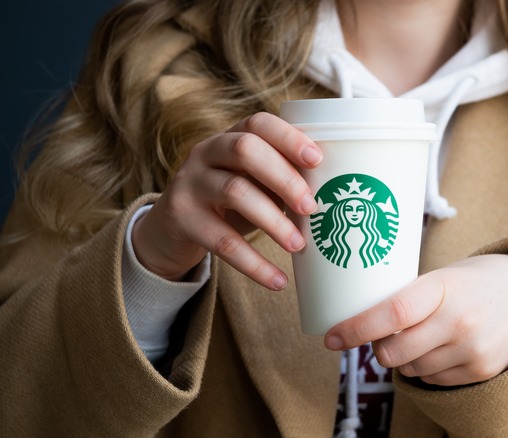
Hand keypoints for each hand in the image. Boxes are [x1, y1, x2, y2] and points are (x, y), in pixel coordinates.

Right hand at [132, 112, 320, 288]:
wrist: (172, 228)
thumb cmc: (230, 200)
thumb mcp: (252, 181)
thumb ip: (282, 179)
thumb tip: (333, 195)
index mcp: (230, 136)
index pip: (258, 124)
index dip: (288, 138)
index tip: (316, 159)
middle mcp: (206, 152)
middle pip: (246, 150)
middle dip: (284, 177)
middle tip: (311, 207)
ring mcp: (190, 183)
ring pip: (235, 192)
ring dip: (273, 220)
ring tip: (298, 245)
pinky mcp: (182, 218)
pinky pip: (222, 241)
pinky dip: (254, 264)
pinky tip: (277, 280)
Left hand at [324, 254, 507, 385]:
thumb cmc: (476, 280)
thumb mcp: (444, 275)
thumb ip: (409, 297)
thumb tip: (360, 324)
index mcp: (445, 286)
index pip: (393, 311)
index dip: (356, 328)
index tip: (330, 338)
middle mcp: (459, 320)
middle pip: (393, 352)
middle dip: (379, 348)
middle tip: (385, 334)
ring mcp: (472, 349)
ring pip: (411, 369)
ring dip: (405, 358)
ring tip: (427, 334)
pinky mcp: (481, 370)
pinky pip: (434, 381)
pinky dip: (429, 368)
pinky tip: (445, 347)